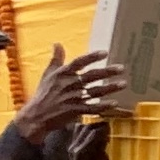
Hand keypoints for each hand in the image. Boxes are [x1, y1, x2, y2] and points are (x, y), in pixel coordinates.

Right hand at [11, 48, 126, 143]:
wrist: (35, 116)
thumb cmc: (43, 94)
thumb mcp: (48, 74)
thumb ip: (56, 59)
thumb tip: (57, 43)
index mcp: (62, 74)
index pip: (78, 63)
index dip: (91, 57)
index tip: (105, 53)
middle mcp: (68, 85)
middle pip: (90, 76)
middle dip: (107, 72)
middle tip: (121, 68)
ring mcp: (72, 98)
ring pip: (94, 92)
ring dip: (109, 88)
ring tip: (123, 83)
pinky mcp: (74, 111)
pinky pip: (91, 107)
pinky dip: (103, 106)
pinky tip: (114, 103)